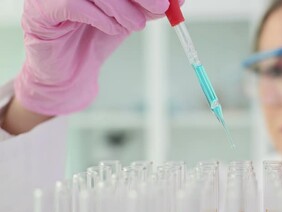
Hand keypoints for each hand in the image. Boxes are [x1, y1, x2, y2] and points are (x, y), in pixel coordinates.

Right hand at [14, 0, 171, 115]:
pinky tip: (112, 28)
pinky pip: (73, 4)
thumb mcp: (129, 18)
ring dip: (122, 7)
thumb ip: (148, 7)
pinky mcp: (41, 10)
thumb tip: (177, 0)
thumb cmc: (96, 39)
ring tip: (135, 25)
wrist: (70, 72)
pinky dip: (99, 16)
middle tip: (161, 7)